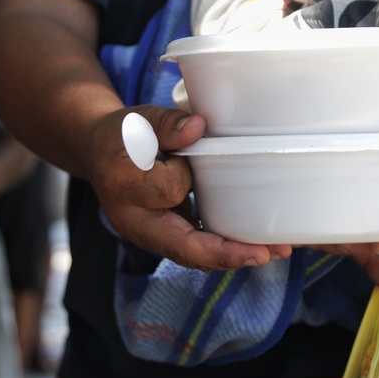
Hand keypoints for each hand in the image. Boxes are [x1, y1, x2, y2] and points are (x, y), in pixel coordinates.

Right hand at [89, 105, 292, 271]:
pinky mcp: (170, 234)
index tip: (190, 152)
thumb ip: (165, 124)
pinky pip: (199, 249)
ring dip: (234, 256)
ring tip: (275, 251)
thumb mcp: (138, 121)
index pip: (166, 190)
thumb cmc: (122, 135)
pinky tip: (259, 247)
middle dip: (225, 253)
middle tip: (265, 254)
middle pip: (182, 246)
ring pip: (195, 255)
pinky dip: (227, 249)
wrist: (103, 156)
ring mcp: (154, 235)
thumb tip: (198, 127)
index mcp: (125, 188)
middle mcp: (137, 222)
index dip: (185, 175)